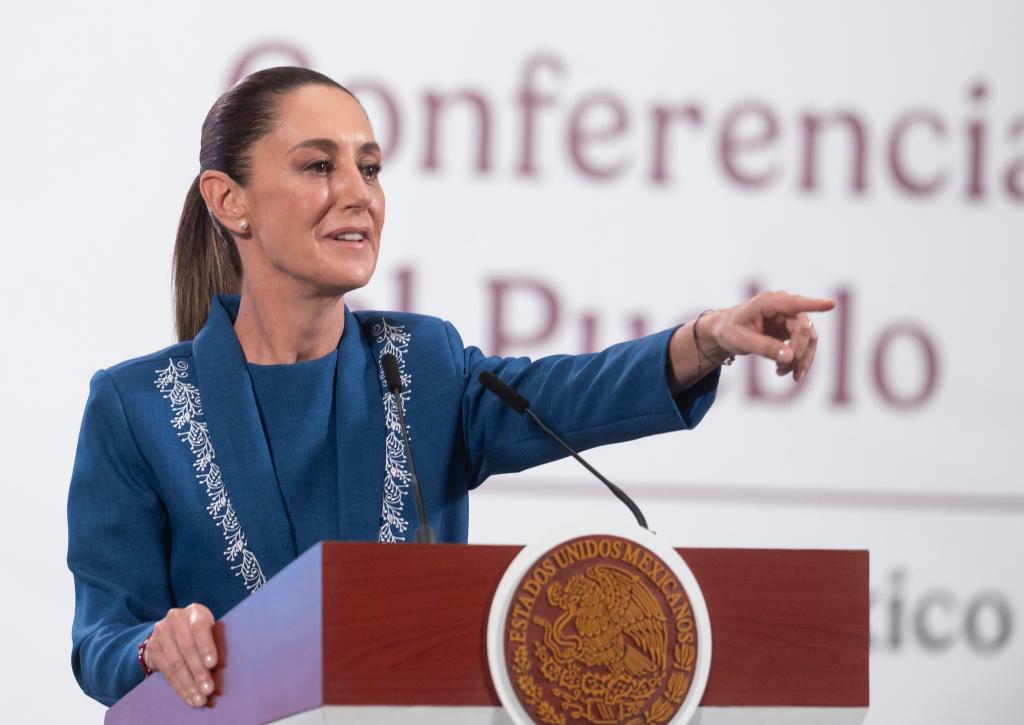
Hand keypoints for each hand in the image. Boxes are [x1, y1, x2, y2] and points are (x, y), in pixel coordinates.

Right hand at [144, 603, 217, 707]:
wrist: (171, 631)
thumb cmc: (201, 632)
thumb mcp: (210, 630)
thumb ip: (216, 643)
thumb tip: (224, 669)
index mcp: (195, 611)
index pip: (199, 628)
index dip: (206, 646)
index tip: (213, 664)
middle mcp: (176, 618)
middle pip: (187, 648)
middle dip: (199, 672)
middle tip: (209, 689)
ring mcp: (161, 633)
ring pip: (175, 663)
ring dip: (189, 684)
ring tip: (200, 699)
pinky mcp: (153, 648)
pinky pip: (166, 672)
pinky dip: (180, 687)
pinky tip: (189, 697)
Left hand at [703, 290, 835, 381]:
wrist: (725, 332)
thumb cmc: (729, 331)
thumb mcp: (740, 341)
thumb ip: (764, 347)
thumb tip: (790, 356)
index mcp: (768, 303)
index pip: (794, 303)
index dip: (814, 304)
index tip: (832, 304)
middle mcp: (784, 307)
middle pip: (804, 330)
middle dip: (797, 354)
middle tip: (782, 372)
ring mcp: (791, 317)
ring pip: (809, 339)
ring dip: (801, 359)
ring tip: (783, 374)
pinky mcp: (793, 329)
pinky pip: (806, 345)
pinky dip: (800, 360)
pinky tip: (788, 372)